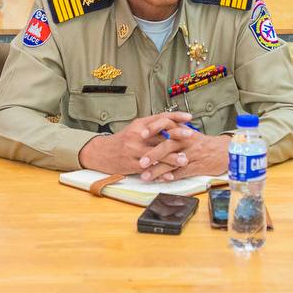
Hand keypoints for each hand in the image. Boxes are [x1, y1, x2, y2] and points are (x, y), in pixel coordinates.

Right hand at [77, 112, 194, 174]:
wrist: (100, 152)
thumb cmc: (122, 141)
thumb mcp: (135, 129)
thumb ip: (152, 128)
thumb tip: (173, 126)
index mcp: (140, 125)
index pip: (160, 117)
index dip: (176, 116)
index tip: (189, 117)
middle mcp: (137, 135)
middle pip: (160, 134)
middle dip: (177, 136)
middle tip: (191, 137)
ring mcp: (133, 149)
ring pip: (156, 153)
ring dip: (172, 157)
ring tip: (184, 160)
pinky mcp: (130, 163)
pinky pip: (148, 168)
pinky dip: (160, 172)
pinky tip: (169, 175)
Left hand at [137, 131, 230, 182]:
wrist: (226, 151)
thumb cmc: (205, 144)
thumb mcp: (190, 134)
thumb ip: (174, 133)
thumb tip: (156, 134)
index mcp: (184, 131)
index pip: (167, 125)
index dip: (153, 129)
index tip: (141, 134)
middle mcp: (187, 141)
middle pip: (167, 145)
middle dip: (152, 154)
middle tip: (140, 161)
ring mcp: (192, 154)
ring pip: (172, 161)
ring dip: (158, 170)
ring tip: (146, 176)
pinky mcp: (197, 166)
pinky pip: (182, 172)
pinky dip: (171, 176)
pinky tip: (162, 180)